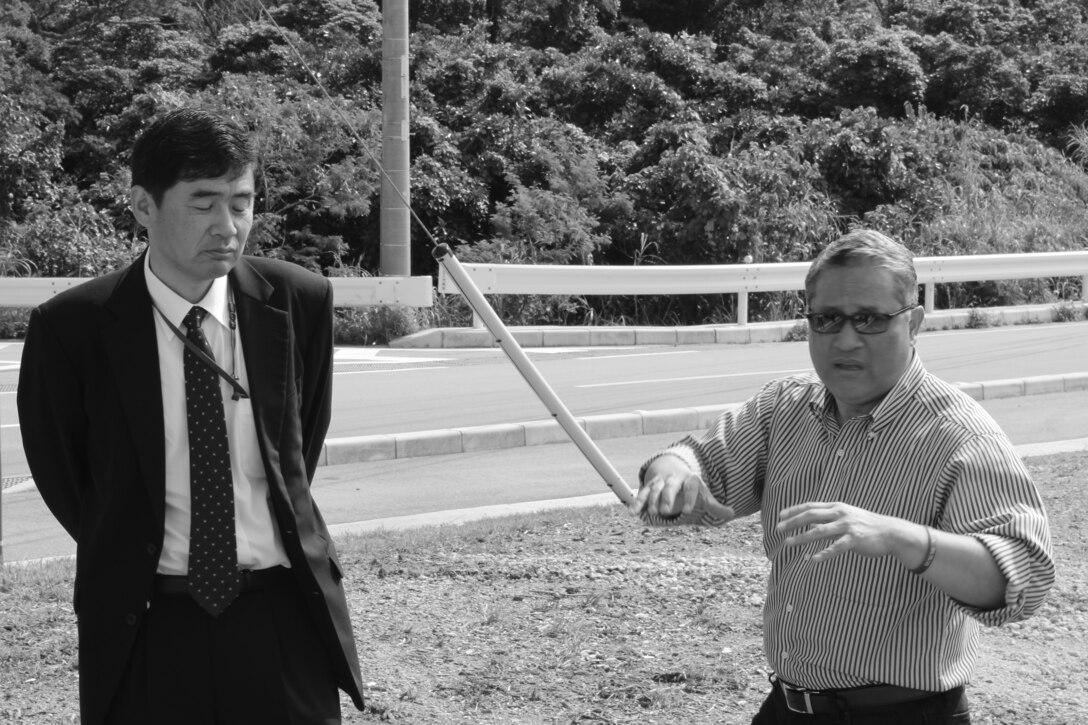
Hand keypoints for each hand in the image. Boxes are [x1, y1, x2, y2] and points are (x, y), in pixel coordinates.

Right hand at [634, 468, 734, 522]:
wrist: (671, 469)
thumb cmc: (690, 487)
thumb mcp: (703, 494)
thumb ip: (715, 506)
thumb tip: (732, 513)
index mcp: (689, 480)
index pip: (690, 487)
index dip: (689, 498)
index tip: (688, 511)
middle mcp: (673, 479)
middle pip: (670, 487)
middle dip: (667, 498)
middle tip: (666, 511)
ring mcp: (659, 482)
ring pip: (654, 490)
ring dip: (652, 500)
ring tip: (652, 513)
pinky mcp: (648, 487)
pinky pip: (641, 494)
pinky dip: (637, 503)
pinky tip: (633, 513)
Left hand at [776, 502, 913, 562]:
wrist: (890, 532)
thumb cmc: (865, 524)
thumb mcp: (846, 516)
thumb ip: (828, 518)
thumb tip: (809, 521)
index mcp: (836, 507)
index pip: (810, 506)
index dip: (794, 511)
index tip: (780, 516)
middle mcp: (840, 514)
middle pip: (810, 516)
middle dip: (792, 522)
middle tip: (778, 528)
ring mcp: (848, 526)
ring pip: (820, 531)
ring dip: (802, 537)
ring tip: (788, 543)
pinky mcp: (855, 539)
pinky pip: (836, 547)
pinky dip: (824, 553)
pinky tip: (813, 559)